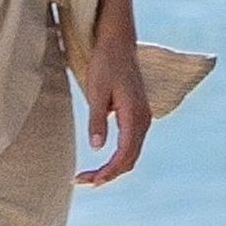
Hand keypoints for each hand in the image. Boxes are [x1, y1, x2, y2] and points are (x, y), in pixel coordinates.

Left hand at [76, 33, 152, 186]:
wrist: (118, 43)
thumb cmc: (105, 63)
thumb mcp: (96, 91)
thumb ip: (97, 120)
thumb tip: (96, 148)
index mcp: (134, 114)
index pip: (125, 154)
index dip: (109, 171)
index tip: (90, 181)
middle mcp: (143, 119)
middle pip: (130, 158)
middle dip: (108, 174)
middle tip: (82, 181)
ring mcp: (143, 117)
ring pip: (131, 153)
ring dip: (112, 168)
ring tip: (88, 176)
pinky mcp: (137, 115)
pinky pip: (130, 144)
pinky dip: (117, 157)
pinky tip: (102, 162)